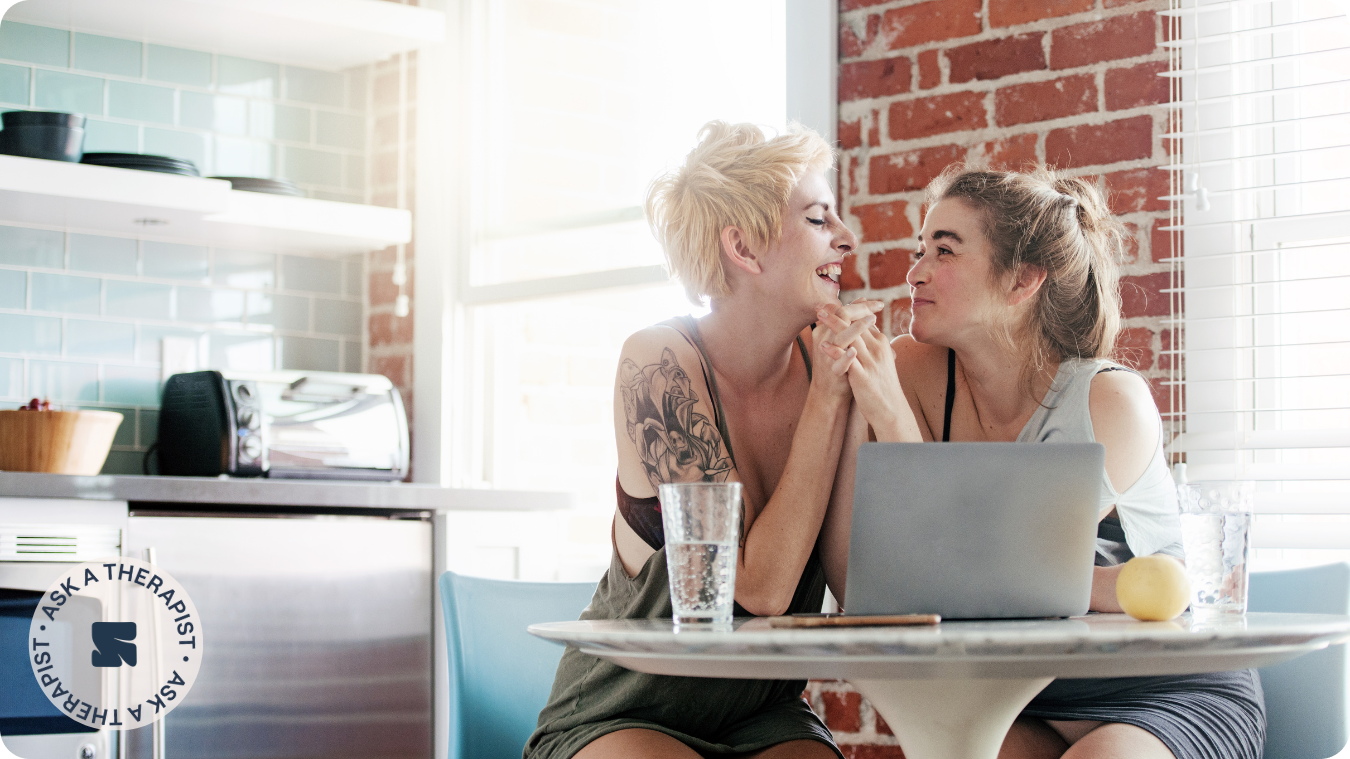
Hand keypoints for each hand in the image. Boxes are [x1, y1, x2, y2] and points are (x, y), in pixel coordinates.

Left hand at [818, 304, 909, 441]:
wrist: (890, 409)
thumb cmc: (882, 384)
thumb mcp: (880, 359)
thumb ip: (873, 343)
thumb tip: (866, 328)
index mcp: (880, 343)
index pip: (863, 320)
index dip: (846, 311)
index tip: (830, 305)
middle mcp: (877, 349)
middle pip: (857, 323)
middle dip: (838, 312)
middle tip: (820, 305)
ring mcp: (870, 361)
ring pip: (852, 336)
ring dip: (834, 324)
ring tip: (820, 315)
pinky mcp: (863, 376)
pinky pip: (849, 360)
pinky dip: (836, 352)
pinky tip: (823, 346)